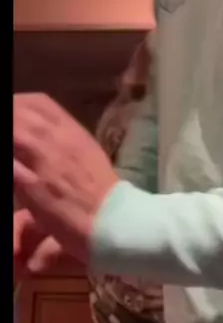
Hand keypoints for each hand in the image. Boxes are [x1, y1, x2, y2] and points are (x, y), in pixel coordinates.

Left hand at [14, 94, 118, 265]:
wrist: (112, 219)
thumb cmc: (102, 192)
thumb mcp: (89, 155)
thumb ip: (67, 143)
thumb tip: (49, 141)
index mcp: (73, 132)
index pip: (40, 103)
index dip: (22, 104)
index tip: (15, 112)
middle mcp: (57, 139)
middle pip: (21, 112)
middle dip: (11, 115)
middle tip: (7, 128)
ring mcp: (44, 159)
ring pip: (15, 131)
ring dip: (8, 133)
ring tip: (9, 148)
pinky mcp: (31, 183)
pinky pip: (11, 162)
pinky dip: (7, 158)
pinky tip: (8, 168)